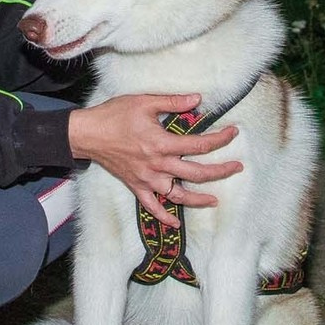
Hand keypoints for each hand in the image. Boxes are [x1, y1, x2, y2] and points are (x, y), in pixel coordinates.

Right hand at [67, 93, 243, 227]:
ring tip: (214, 200)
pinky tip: (175, 224)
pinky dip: (164, 218)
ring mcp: (146, 179)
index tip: (233, 133)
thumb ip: (172, 102)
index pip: (198, 144)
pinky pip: (152, 207)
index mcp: (161, 143)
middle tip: (237, 168)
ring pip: (178, 195)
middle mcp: (157, 164)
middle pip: (195, 173)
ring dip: (198, 199)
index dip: (219, 139)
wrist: (88, 134)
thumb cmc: (114, 115)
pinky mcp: (136, 186)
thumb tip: (197, 99)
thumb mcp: (144, 102)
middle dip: (220, 171)